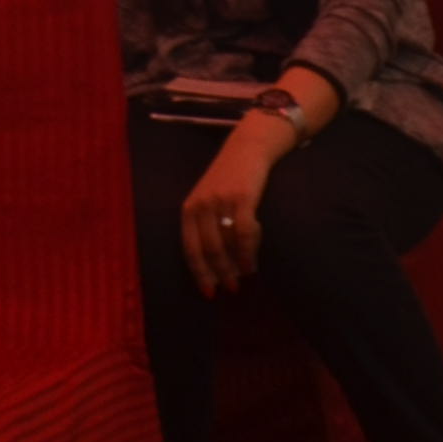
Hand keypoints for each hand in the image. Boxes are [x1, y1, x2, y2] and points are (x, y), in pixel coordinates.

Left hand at [178, 117, 282, 297]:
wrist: (247, 149)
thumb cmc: (231, 178)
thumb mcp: (211, 200)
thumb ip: (210, 225)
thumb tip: (222, 261)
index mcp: (188, 209)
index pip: (189, 247)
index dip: (199, 272)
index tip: (209, 292)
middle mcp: (200, 206)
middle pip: (207, 249)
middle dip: (219, 273)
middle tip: (231, 289)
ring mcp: (220, 202)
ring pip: (224, 244)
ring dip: (235, 265)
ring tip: (245, 277)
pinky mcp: (241, 199)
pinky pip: (243, 232)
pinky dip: (248, 251)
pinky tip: (253, 263)